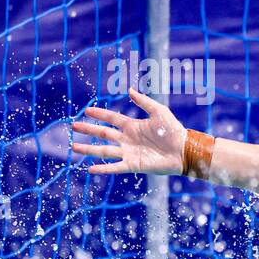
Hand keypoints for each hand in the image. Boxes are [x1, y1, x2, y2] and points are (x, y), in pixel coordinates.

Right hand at [70, 88, 186, 175]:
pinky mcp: (133, 165)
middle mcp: (128, 139)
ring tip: (74, 147)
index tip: (87, 111)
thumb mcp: (159, 112)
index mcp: (133, 126)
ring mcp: (129, 153)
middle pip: (103, 134)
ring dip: (89, 149)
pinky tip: (90, 169)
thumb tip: (130, 89)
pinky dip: (103, 169)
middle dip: (88, 130)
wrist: (184, 151)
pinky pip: (115, 167)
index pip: (112, 118)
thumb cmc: (174, 131)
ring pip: (104, 151)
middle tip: (73, 126)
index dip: (100, 114)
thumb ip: (144, 101)